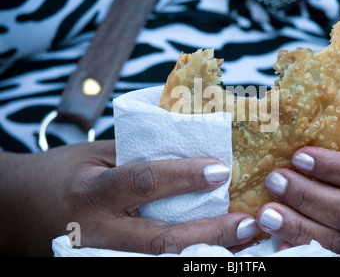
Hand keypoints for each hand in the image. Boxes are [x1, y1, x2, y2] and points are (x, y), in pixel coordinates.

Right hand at [0, 140, 258, 255]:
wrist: (21, 209)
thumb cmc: (63, 173)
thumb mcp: (95, 153)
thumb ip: (138, 153)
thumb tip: (189, 145)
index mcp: (92, 191)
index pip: (143, 181)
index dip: (184, 176)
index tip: (221, 169)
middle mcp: (98, 231)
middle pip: (160, 239)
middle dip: (209, 233)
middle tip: (248, 221)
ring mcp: (103, 255)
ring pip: (162, 260)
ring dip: (207, 250)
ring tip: (244, 239)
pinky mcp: (110, 263)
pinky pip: (155, 263)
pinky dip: (189, 256)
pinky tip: (216, 248)